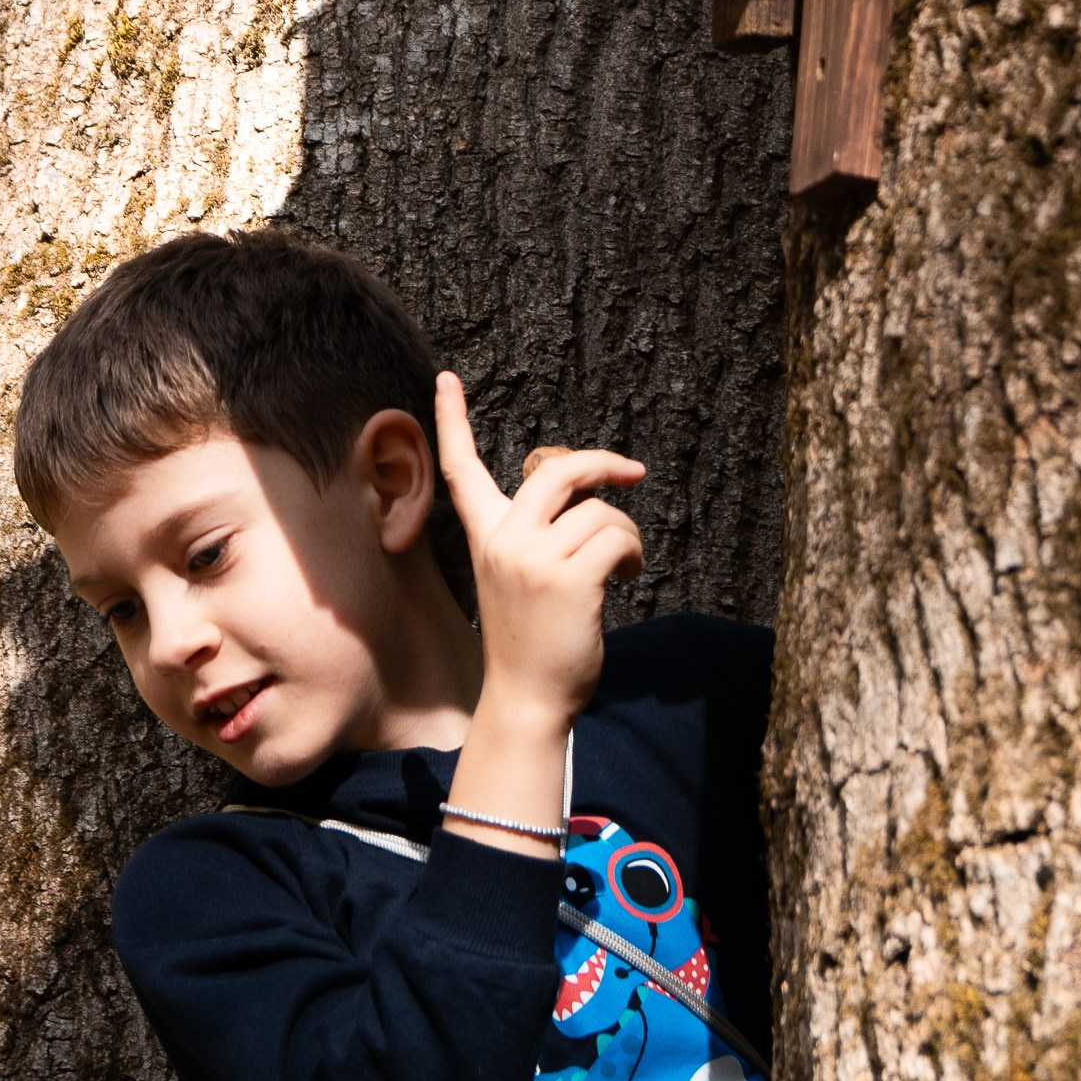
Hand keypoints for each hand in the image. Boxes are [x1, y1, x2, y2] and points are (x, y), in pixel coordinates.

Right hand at [435, 374, 644, 736]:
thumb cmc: (532, 642)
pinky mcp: (569, 581)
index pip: (461, 470)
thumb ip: (539, 532)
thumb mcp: (521, 577)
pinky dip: (635, 554)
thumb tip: (588, 493)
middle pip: (555, 469)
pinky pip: (618, 539)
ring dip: (627, 535)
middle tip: (632, 472)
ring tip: (625, 565)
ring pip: (601, 512)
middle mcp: (503, 542)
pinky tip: (629, 577)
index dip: (452, 421)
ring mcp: (534, 560)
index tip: (446, 378)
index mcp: (485, 538)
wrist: (527, 702)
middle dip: (600, 463)